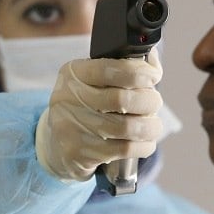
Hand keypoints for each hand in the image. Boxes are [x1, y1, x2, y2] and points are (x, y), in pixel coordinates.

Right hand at [35, 50, 163, 181]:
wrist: (58, 144)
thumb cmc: (87, 107)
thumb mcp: (97, 82)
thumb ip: (125, 69)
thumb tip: (153, 59)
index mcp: (73, 73)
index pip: (110, 68)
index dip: (139, 72)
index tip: (154, 77)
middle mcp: (68, 98)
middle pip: (122, 99)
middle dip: (149, 101)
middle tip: (154, 103)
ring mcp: (71, 127)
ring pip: (127, 127)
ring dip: (150, 126)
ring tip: (153, 125)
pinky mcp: (79, 153)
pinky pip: (124, 149)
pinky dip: (143, 146)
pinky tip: (145, 142)